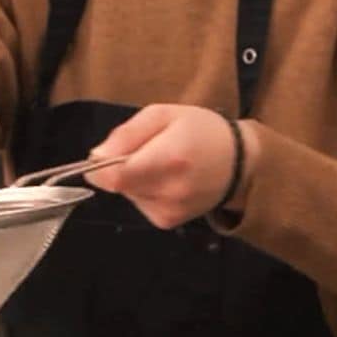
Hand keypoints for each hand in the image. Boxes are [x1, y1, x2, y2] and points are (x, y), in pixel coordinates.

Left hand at [85, 105, 253, 228]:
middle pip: (116, 185)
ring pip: (127, 194)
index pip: (113, 177)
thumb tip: (95, 156)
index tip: (107, 153)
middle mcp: (169, 191)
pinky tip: (166, 180)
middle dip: (119, 167)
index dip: (100, 166)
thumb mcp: (162, 115)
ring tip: (161, 164)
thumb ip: (127, 134)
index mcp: (169, 158)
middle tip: (145, 150)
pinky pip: (139, 203)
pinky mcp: (168, 221)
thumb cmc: (200, 130)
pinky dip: (144, 191)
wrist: (240, 162)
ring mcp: (169, 211)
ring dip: (133, 179)